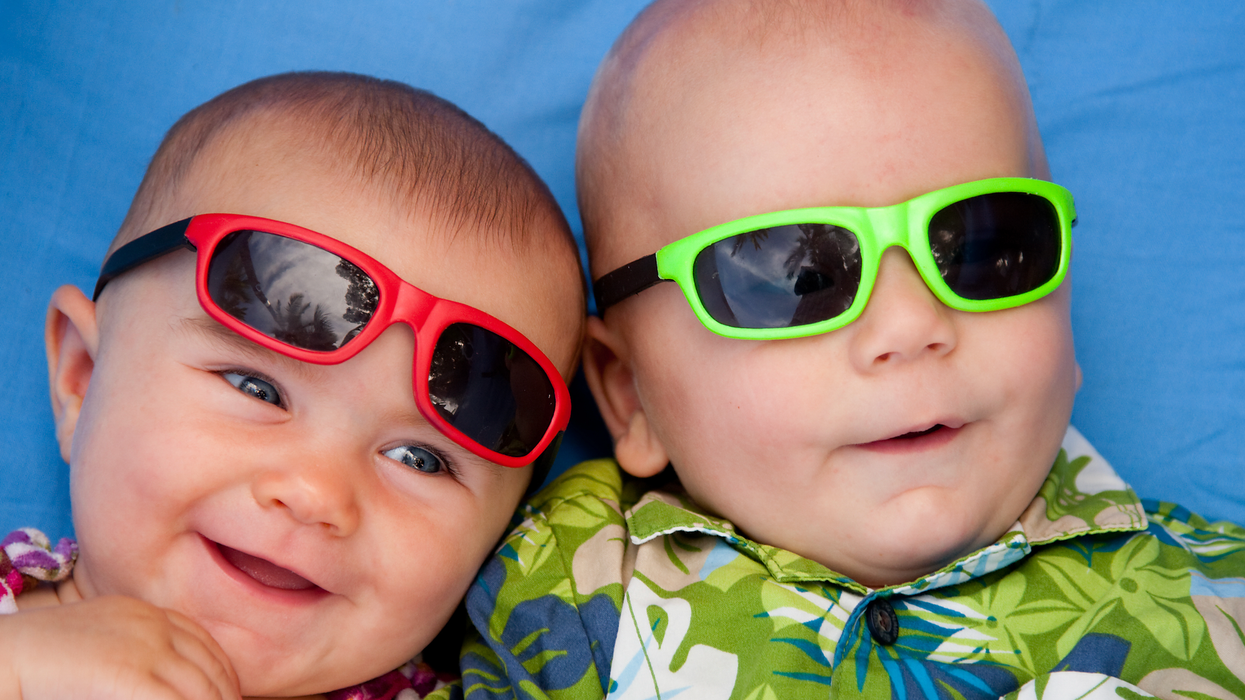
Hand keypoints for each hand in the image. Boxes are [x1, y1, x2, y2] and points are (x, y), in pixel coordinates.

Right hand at [0, 594, 239, 699]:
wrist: (5, 654)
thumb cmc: (43, 659)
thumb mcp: (99, 645)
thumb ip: (134, 657)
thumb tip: (159, 686)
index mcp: (145, 613)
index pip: (204, 643)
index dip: (224, 673)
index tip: (231, 696)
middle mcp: (151, 624)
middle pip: (209, 666)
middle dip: (226, 697)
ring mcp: (142, 646)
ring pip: (200, 689)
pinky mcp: (128, 673)